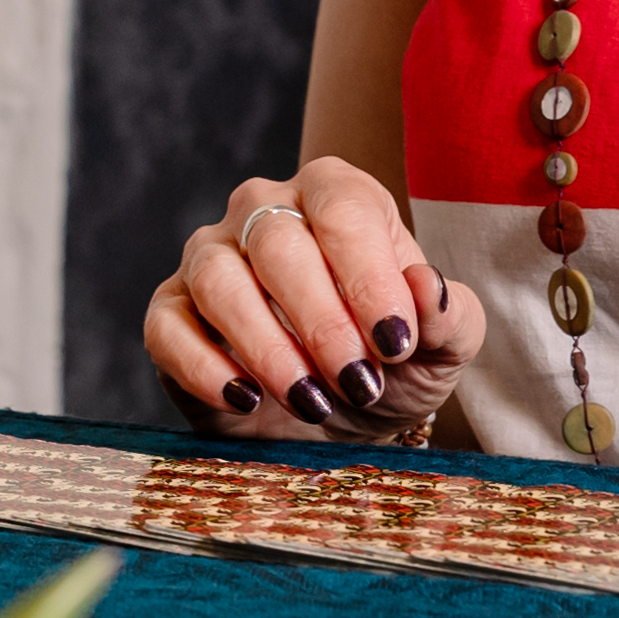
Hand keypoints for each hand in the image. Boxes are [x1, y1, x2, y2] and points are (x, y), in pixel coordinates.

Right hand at [143, 157, 477, 439]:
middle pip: (276, 241)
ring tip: (311, 402)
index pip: (343, 208)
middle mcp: (264, 211)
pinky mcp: (172, 312)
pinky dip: (205, 367)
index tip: (395, 344)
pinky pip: (168, 326)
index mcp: (335, 195)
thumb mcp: (440, 349)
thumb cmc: (390, 365)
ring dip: (267, 348)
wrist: (342, 421)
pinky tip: (247, 401)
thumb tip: (429, 287)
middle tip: (357, 383)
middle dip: (321, 321)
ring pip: (218, 278)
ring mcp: (209, 257)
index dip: (369, 276)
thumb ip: (450, 316)